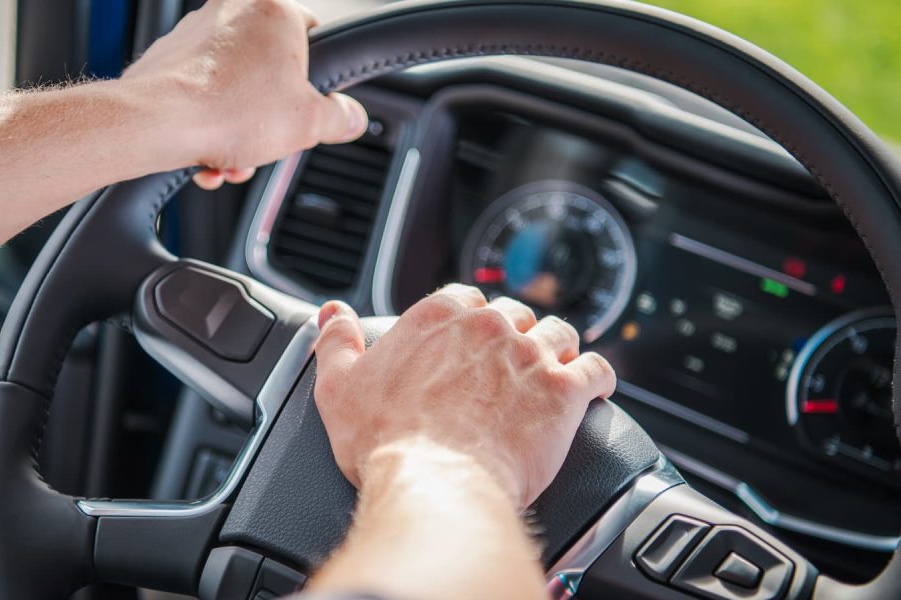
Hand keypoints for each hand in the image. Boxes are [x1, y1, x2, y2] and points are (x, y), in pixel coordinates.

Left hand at [121, 0, 367, 189]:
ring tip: (233, 158)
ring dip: (239, 129)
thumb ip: (340, 118)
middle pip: (270, 69)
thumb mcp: (309, 123)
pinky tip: (208, 154)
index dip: (318, 75)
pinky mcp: (168, 57)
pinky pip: (202, 93)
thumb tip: (351, 117)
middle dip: (271, 116)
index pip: (315, 32)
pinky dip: (209, 124)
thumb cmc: (228, 111)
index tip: (314, 102)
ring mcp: (196, 32)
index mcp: (274, 12)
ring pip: (234, 86)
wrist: (156, 123)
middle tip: (270, 140)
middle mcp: (232, 11)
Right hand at [313, 284, 616, 510]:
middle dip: (514, 336)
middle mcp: (488, 327)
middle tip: (506, 367)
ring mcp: (530, 355)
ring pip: (559, 333)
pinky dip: (597, 376)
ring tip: (551, 371)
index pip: (465, 299)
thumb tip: (332, 313)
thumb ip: (336, 341)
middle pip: (514, 314)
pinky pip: (597, 369)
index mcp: (438, 317)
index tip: (469, 342)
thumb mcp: (339, 387)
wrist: (434, 485)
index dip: (470, 320)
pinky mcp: (564, 391)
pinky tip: (592, 387)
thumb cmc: (386, 442)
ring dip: (557, 349)